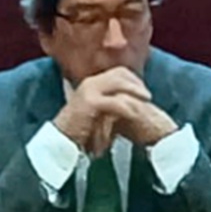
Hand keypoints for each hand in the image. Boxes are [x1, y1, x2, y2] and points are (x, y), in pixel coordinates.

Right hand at [51, 65, 176, 154]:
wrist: (62, 139)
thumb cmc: (80, 129)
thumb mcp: (97, 112)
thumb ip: (109, 104)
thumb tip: (127, 101)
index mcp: (92, 83)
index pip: (118, 72)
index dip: (133, 79)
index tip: (144, 90)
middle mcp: (90, 82)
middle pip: (120, 74)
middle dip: (137, 84)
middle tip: (148, 96)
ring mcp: (89, 90)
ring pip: (119, 84)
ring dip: (135, 92)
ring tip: (146, 103)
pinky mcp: (90, 102)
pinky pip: (114, 101)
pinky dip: (127, 107)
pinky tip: (135, 114)